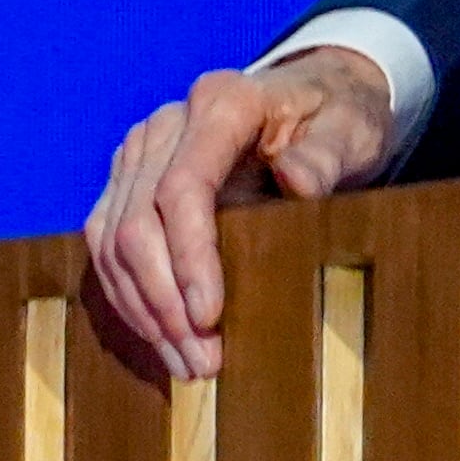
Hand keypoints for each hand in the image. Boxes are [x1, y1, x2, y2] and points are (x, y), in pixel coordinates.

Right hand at [81, 48, 393, 380]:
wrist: (315, 98)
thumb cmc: (337, 116)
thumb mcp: (351, 129)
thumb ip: (326, 155)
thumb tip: (296, 180)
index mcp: (221, 103)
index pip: (183, 188)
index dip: (189, 256)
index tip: (209, 316)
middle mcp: (167, 124)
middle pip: (138, 222)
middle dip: (164, 300)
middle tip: (203, 360)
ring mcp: (140, 152)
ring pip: (113, 241)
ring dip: (145, 310)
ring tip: (188, 363)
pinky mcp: (128, 181)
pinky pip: (109, 246)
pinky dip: (132, 297)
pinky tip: (163, 338)